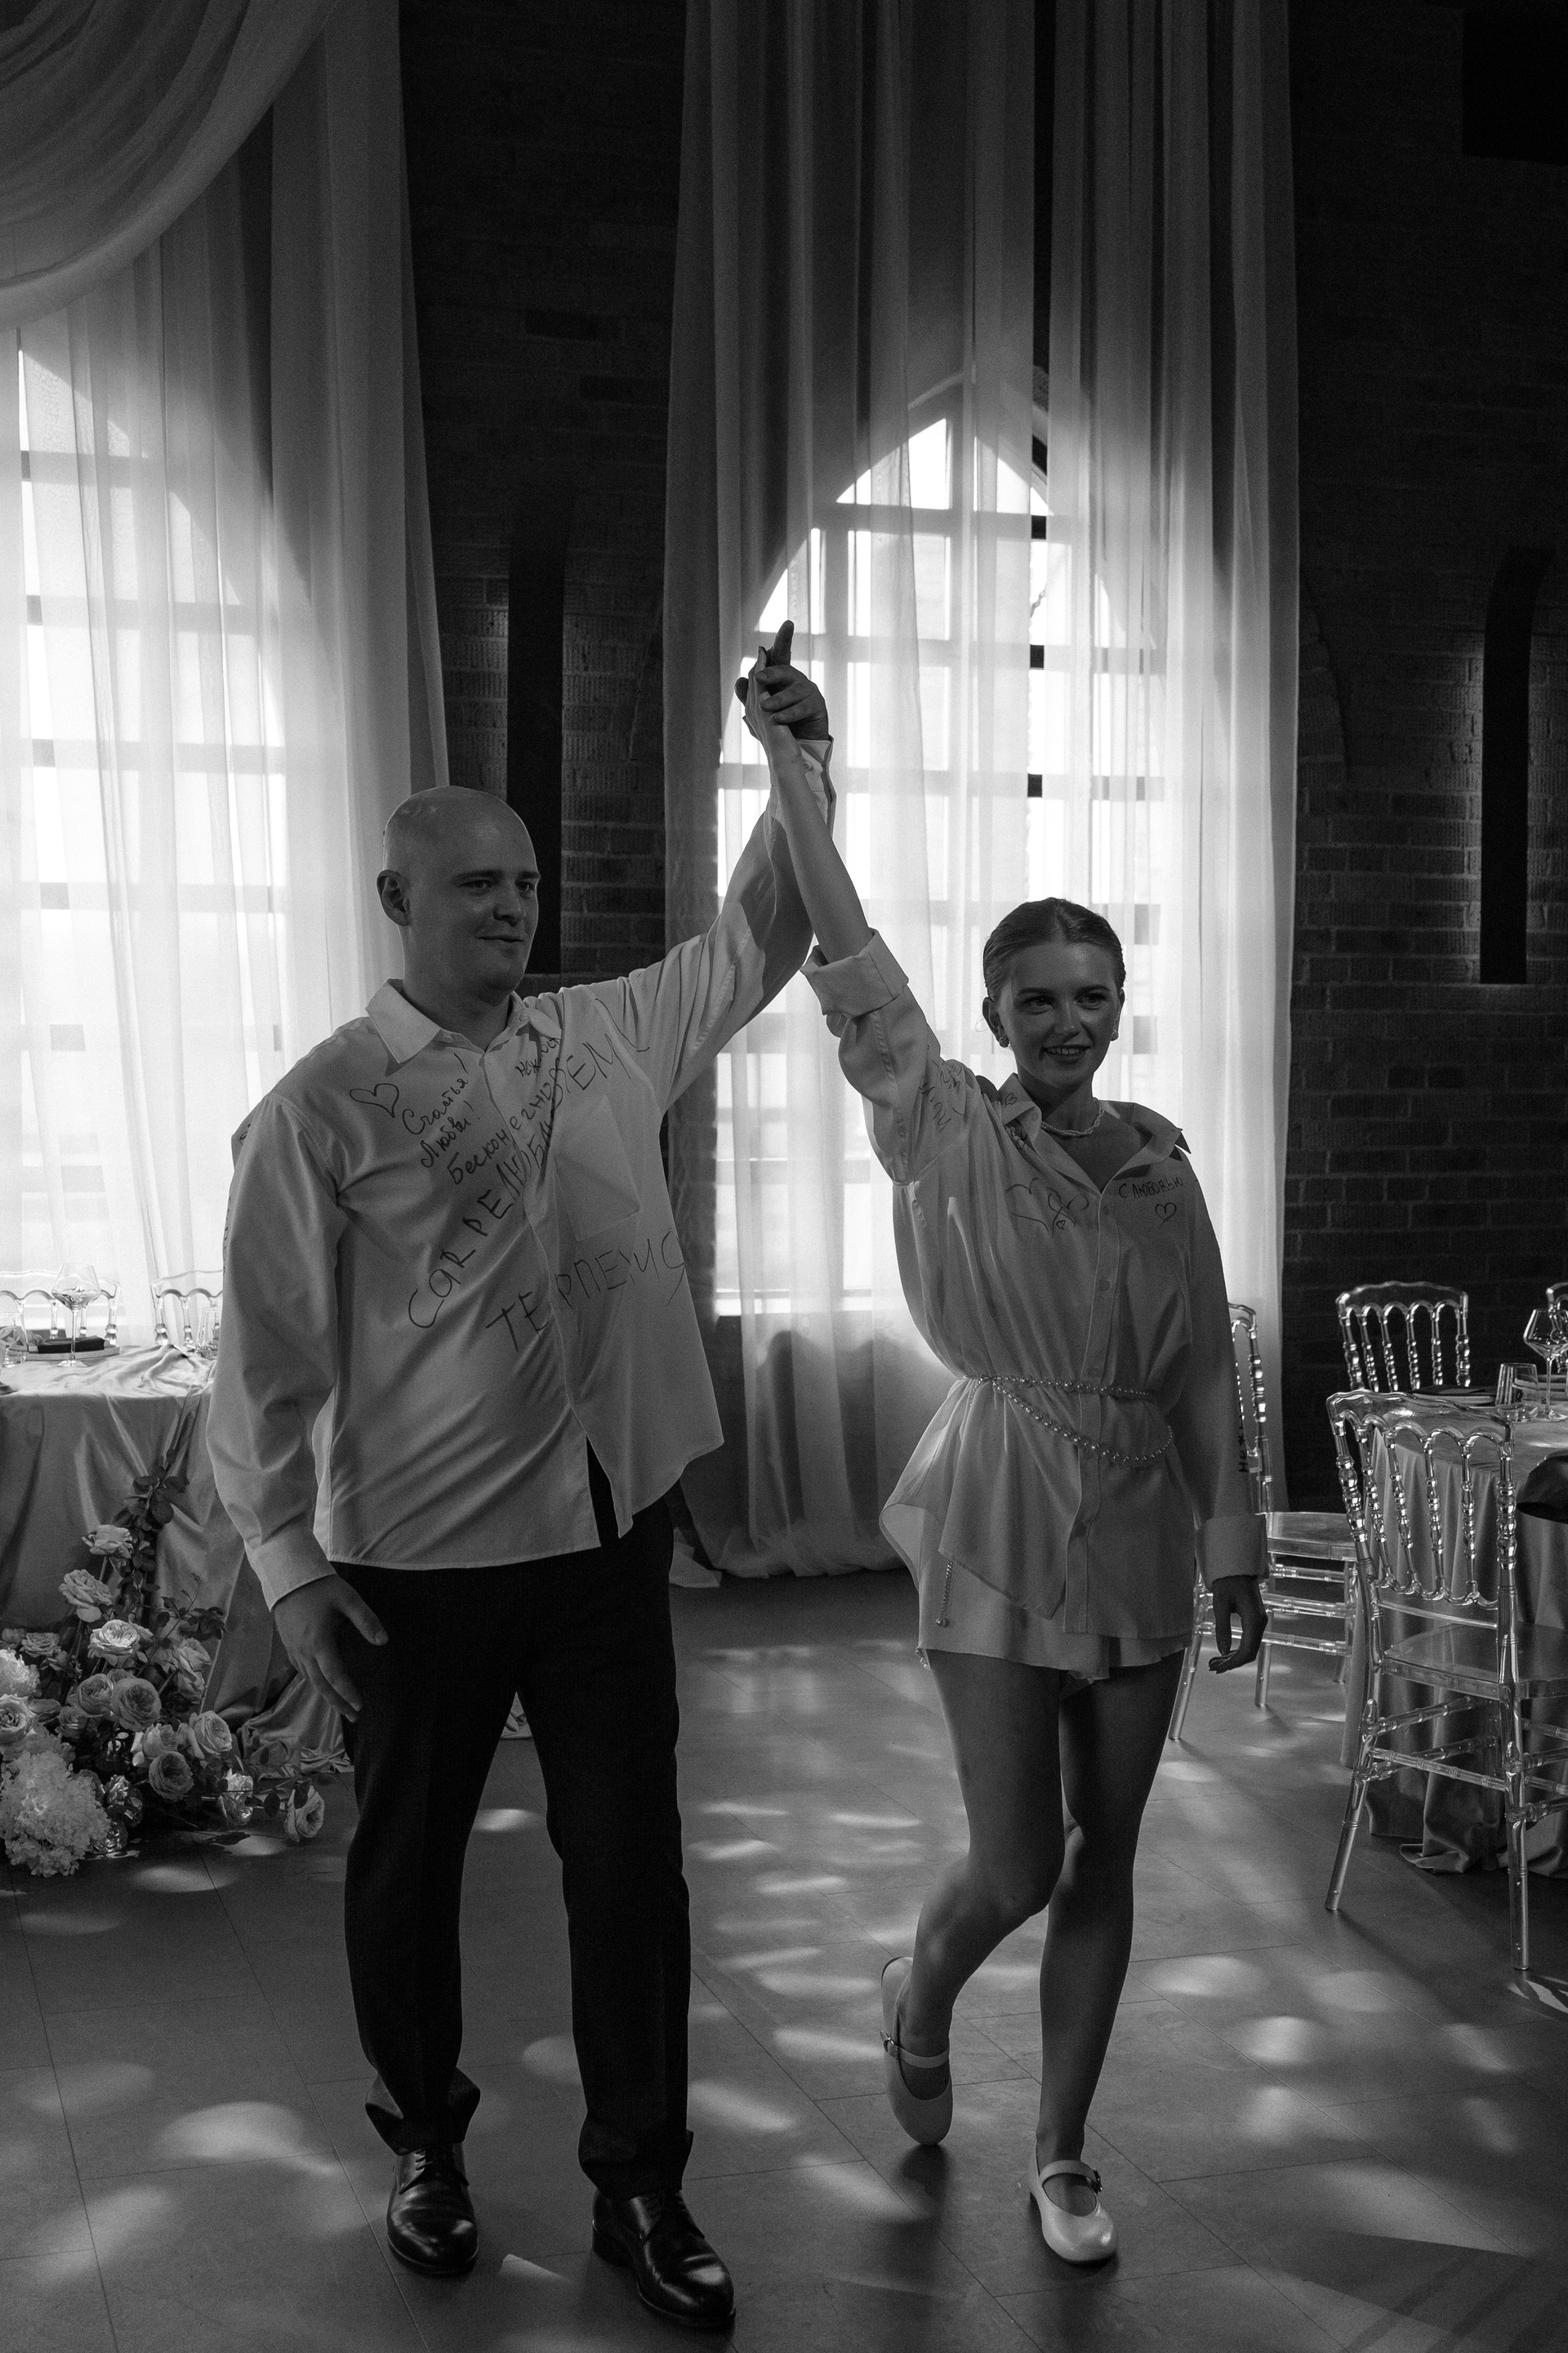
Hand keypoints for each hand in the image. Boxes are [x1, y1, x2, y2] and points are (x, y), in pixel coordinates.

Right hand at [272, 1573, 387, 1720]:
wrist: (287, 1576)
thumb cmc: (320, 1586)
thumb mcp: (348, 1599)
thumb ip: (366, 1620)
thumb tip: (383, 1641)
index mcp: (319, 1642)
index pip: (335, 1675)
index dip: (348, 1692)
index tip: (360, 1705)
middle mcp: (304, 1650)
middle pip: (321, 1685)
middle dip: (338, 1703)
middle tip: (353, 1716)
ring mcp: (293, 1649)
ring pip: (309, 1680)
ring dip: (325, 1695)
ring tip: (341, 1705)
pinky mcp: (288, 1644)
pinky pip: (301, 1670)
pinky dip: (313, 1682)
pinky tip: (321, 1684)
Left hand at [734, 618, 829, 738]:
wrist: (801, 741)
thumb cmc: (783, 720)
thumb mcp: (763, 708)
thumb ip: (752, 695)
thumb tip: (740, 680)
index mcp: (783, 677)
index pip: (780, 655)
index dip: (784, 639)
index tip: (788, 623)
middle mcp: (797, 679)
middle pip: (785, 668)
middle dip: (772, 670)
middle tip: (759, 677)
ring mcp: (809, 692)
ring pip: (792, 691)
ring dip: (777, 699)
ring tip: (764, 707)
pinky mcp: (818, 707)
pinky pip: (802, 708)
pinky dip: (789, 713)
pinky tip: (778, 718)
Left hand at [1208, 1577, 1267, 1673]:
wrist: (1237, 1568)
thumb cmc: (1228, 1582)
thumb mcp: (1220, 1604)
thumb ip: (1222, 1627)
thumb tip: (1222, 1650)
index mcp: (1253, 1619)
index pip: (1247, 1650)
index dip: (1233, 1662)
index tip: (1218, 1668)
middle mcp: (1260, 1623)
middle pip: (1249, 1652)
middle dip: (1231, 1662)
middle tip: (1212, 1667)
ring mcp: (1258, 1622)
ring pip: (1248, 1648)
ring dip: (1232, 1657)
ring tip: (1214, 1663)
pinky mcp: (1254, 1621)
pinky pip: (1248, 1640)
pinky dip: (1236, 1648)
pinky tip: (1223, 1653)